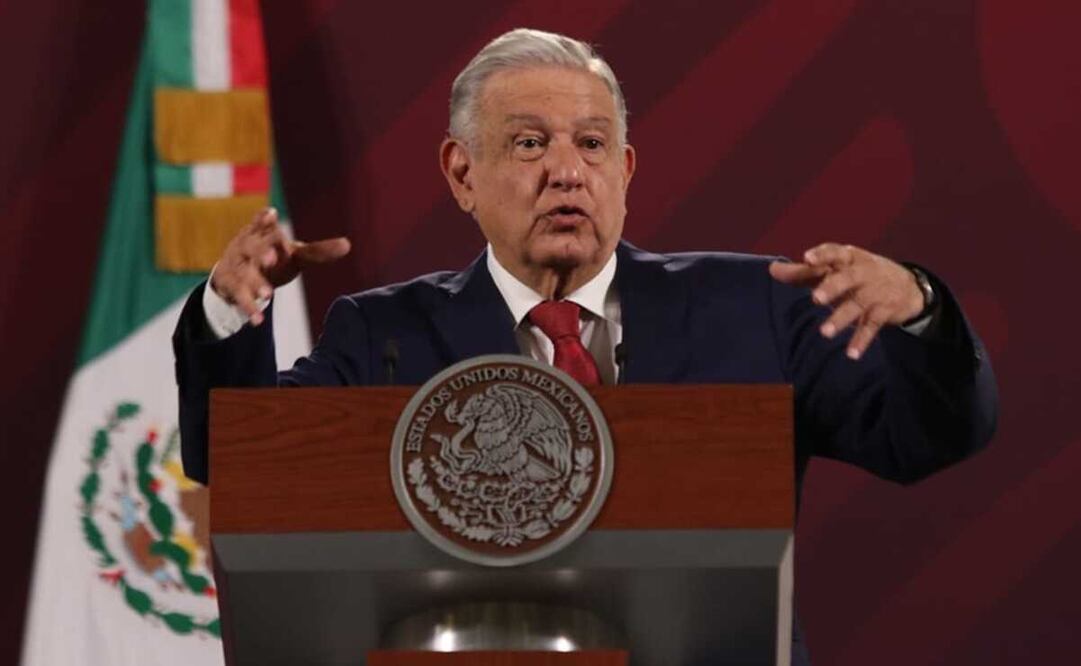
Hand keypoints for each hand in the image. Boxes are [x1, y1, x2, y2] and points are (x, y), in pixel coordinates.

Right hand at [209, 208, 350, 325]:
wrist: (235, 274)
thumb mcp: (295, 255)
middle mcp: (246, 246)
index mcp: (262, 234)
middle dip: (261, 252)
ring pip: (244, 273)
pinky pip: (239, 296)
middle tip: (272, 259)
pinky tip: (258, 319)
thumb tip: (348, 244)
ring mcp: (236, 266)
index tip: (271, 214)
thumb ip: (318, 251)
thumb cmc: (272, 257)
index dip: (264, 219)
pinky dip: (249, 307)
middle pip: (251, 247)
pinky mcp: (231, 285)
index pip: (262, 224)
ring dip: (256, 283)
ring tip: (268, 295)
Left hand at [768, 242, 923, 359]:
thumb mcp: (835, 269)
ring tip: (824, 333)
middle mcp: (862, 272)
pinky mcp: (883, 312)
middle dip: (832, 287)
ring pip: (857, 305)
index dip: (821, 254)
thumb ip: (803, 272)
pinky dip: (861, 341)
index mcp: (848, 258)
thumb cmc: (859, 274)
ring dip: (841, 319)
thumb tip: (772, 269)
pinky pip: (871, 327)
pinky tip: (851, 355)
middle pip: (847, 278)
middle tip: (815, 298)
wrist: (909, 287)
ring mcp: (874, 293)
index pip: (834, 252)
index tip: (806, 258)